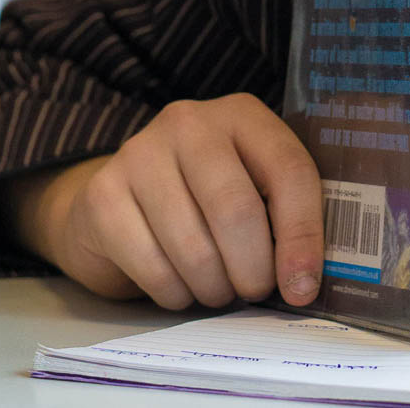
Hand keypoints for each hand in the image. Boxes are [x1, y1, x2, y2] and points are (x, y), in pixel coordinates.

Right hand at [15, 93, 323, 309]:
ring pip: (194, 247)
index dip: (302, 236)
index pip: (289, 171)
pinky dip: (174, 294)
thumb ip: (284, 218)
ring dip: (214, 288)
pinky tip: (180, 287)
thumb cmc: (203, 198)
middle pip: (237, 210)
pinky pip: (152, 267)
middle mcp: (190, 123)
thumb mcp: (252, 188)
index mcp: (242, 114)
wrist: (119, 199)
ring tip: (218, 289)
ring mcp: (141, 153)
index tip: (303, 287)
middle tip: (253, 291)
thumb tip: (305, 283)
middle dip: (253, 270)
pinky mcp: (104, 193)